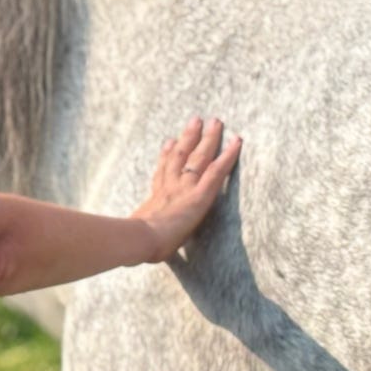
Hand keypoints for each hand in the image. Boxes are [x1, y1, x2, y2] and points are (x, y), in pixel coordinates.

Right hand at [131, 117, 240, 261]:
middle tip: (196, 120)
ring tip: (216, 122)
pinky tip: (237, 142)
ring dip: (208, 138)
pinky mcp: (200, 195)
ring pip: (198, 157)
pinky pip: (217, 171)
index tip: (169, 142)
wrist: (140, 239)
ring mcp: (185, 188)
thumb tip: (133, 249)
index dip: (166, 156)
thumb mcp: (136, 238)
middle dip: (188, 137)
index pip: (162, 173)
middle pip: (179, 156)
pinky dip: (228, 156)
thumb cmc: (136, 244)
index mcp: (155, 199)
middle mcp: (170, 187)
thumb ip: (139, 237)